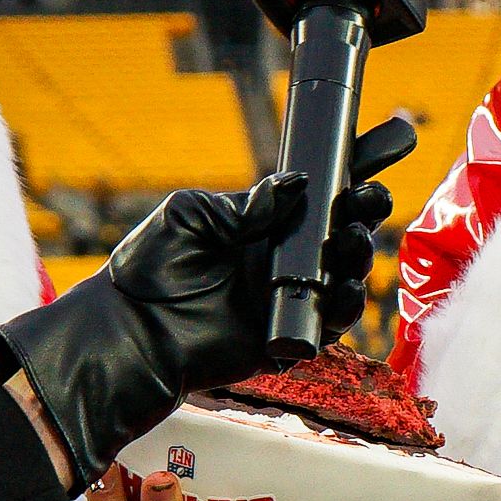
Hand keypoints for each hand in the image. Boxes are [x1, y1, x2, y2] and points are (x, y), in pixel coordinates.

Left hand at [0, 162, 398, 485]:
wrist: (132, 330)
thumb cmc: (149, 269)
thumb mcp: (193, 215)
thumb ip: (246, 204)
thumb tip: (297, 184)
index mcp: (260, 227)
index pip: (315, 202)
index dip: (345, 183)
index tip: (368, 163)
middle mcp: (279, 261)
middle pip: (340, 236)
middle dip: (363, 216)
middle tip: (368, 201)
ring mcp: (286, 299)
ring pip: (344, 276)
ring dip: (360, 256)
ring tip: (353, 240)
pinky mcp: (287, 337)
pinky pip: (330, 322)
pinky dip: (346, 305)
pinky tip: (346, 286)